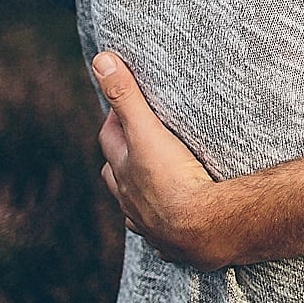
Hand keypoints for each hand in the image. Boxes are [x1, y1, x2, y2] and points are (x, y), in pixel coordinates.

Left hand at [92, 51, 226, 268]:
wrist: (203, 228)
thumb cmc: (174, 179)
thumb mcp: (148, 131)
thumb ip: (127, 96)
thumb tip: (100, 59)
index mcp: (124, 171)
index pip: (110, 139)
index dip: (116, 120)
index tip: (126, 106)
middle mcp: (130, 199)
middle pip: (116, 175)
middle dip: (122, 156)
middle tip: (139, 139)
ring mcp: (149, 223)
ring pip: (134, 206)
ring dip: (139, 192)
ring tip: (154, 181)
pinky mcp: (171, 243)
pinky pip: (160, 233)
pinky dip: (162, 224)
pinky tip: (172, 222)